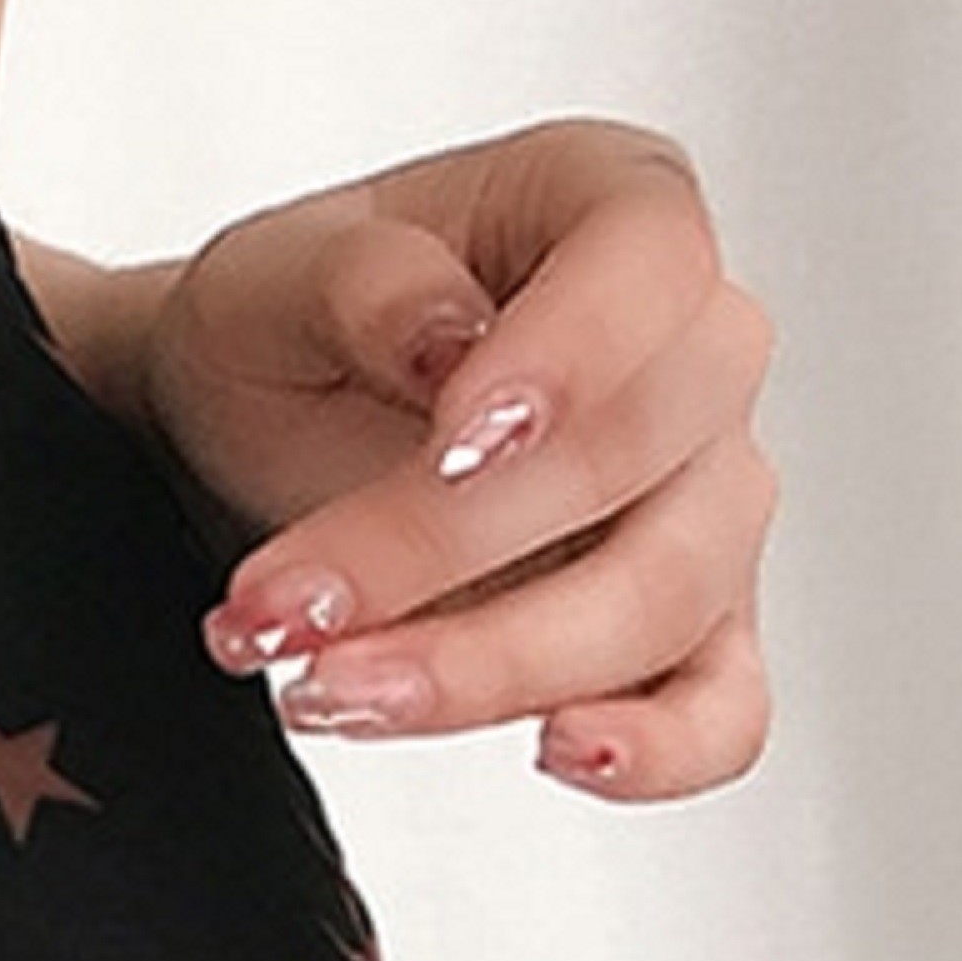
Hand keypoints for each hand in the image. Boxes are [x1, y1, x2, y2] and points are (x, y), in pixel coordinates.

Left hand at [136, 114, 777, 797]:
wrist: (238, 437)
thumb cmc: (281, 329)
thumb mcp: (270, 273)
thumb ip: (361, 283)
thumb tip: (447, 339)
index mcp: (616, 210)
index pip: (649, 268)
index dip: (566, 359)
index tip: (453, 439)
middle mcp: (690, 354)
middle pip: (638, 459)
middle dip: (442, 551)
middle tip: (282, 608)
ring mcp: (699, 500)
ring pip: (664, 595)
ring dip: (488, 663)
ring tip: (319, 689)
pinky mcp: (679, 632)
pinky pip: (723, 706)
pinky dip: (660, 745)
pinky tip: (560, 751)